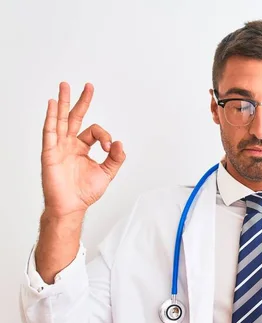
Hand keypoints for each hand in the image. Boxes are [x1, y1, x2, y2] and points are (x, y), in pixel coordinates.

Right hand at [41, 82, 125, 217]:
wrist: (71, 206)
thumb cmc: (85, 192)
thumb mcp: (107, 173)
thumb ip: (115, 158)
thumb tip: (120, 143)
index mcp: (82, 148)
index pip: (94, 131)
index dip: (104, 135)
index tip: (108, 146)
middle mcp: (70, 144)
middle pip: (75, 117)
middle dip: (81, 101)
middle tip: (88, 85)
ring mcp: (59, 146)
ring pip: (61, 119)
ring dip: (63, 102)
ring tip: (65, 85)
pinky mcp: (50, 152)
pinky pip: (50, 131)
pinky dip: (51, 117)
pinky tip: (53, 104)